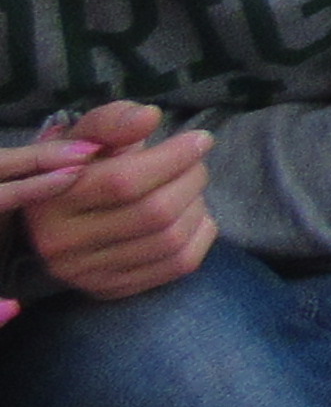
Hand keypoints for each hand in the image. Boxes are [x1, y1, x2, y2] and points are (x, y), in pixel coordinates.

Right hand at [23, 107, 213, 298]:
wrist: (57, 215)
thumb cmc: (82, 165)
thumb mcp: (86, 135)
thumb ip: (113, 121)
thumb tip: (149, 117)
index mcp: (54, 199)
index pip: (124, 181)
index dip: (174, 157)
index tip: (201, 139)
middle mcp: (64, 243)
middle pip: (154, 212)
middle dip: (191, 179)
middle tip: (197, 162)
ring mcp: (88, 273)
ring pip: (170, 240)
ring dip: (198, 206)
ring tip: (191, 186)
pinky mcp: (112, 289)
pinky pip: (178, 265)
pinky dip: (201, 234)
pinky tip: (193, 214)